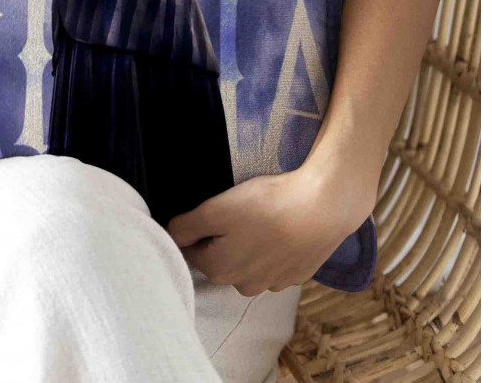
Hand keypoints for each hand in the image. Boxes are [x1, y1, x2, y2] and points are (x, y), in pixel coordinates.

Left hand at [165, 158, 373, 296]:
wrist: (322, 209)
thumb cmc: (266, 206)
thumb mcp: (216, 209)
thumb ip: (186, 226)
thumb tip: (169, 235)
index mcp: (220, 270)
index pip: (192, 251)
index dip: (196, 228)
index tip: (209, 210)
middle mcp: (245, 285)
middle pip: (220, 258)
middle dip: (222, 237)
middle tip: (237, 209)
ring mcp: (274, 283)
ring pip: (248, 262)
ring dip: (248, 243)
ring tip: (261, 216)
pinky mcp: (296, 274)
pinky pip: (273, 261)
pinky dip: (272, 247)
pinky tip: (280, 227)